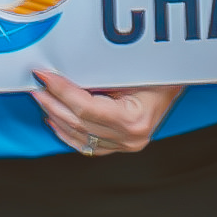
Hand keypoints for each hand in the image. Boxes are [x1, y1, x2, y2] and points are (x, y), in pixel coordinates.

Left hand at [25, 73, 181, 155]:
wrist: (179, 82)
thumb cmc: (163, 73)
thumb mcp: (133, 70)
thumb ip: (100, 76)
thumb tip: (65, 71)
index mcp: (133, 120)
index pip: (85, 107)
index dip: (61, 91)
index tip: (45, 76)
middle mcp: (129, 138)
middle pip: (77, 122)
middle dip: (52, 102)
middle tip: (37, 85)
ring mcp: (124, 145)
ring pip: (77, 135)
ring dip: (55, 116)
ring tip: (42, 98)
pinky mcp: (119, 146)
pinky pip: (85, 144)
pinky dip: (66, 132)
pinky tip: (54, 119)